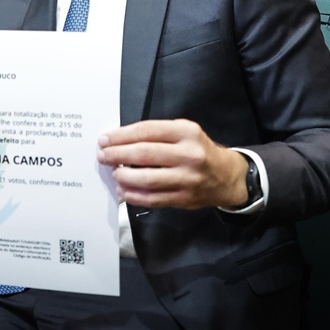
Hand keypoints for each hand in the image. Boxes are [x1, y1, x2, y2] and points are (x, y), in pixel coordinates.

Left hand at [97, 119, 249, 209]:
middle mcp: (189, 154)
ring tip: (113, 173)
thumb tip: (119, 140)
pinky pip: (153, 198)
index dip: (121, 136)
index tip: (104, 139)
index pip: (146, 131)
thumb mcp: (183, 132)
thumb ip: (156, 134)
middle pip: (144, 154)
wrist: (226, 176)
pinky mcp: (184, 199)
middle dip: (117, 155)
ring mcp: (187, 179)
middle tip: (102, 156)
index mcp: (186, 132)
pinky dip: (133, 195)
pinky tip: (123, 191)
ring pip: (147, 179)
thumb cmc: (198, 150)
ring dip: (124, 177)